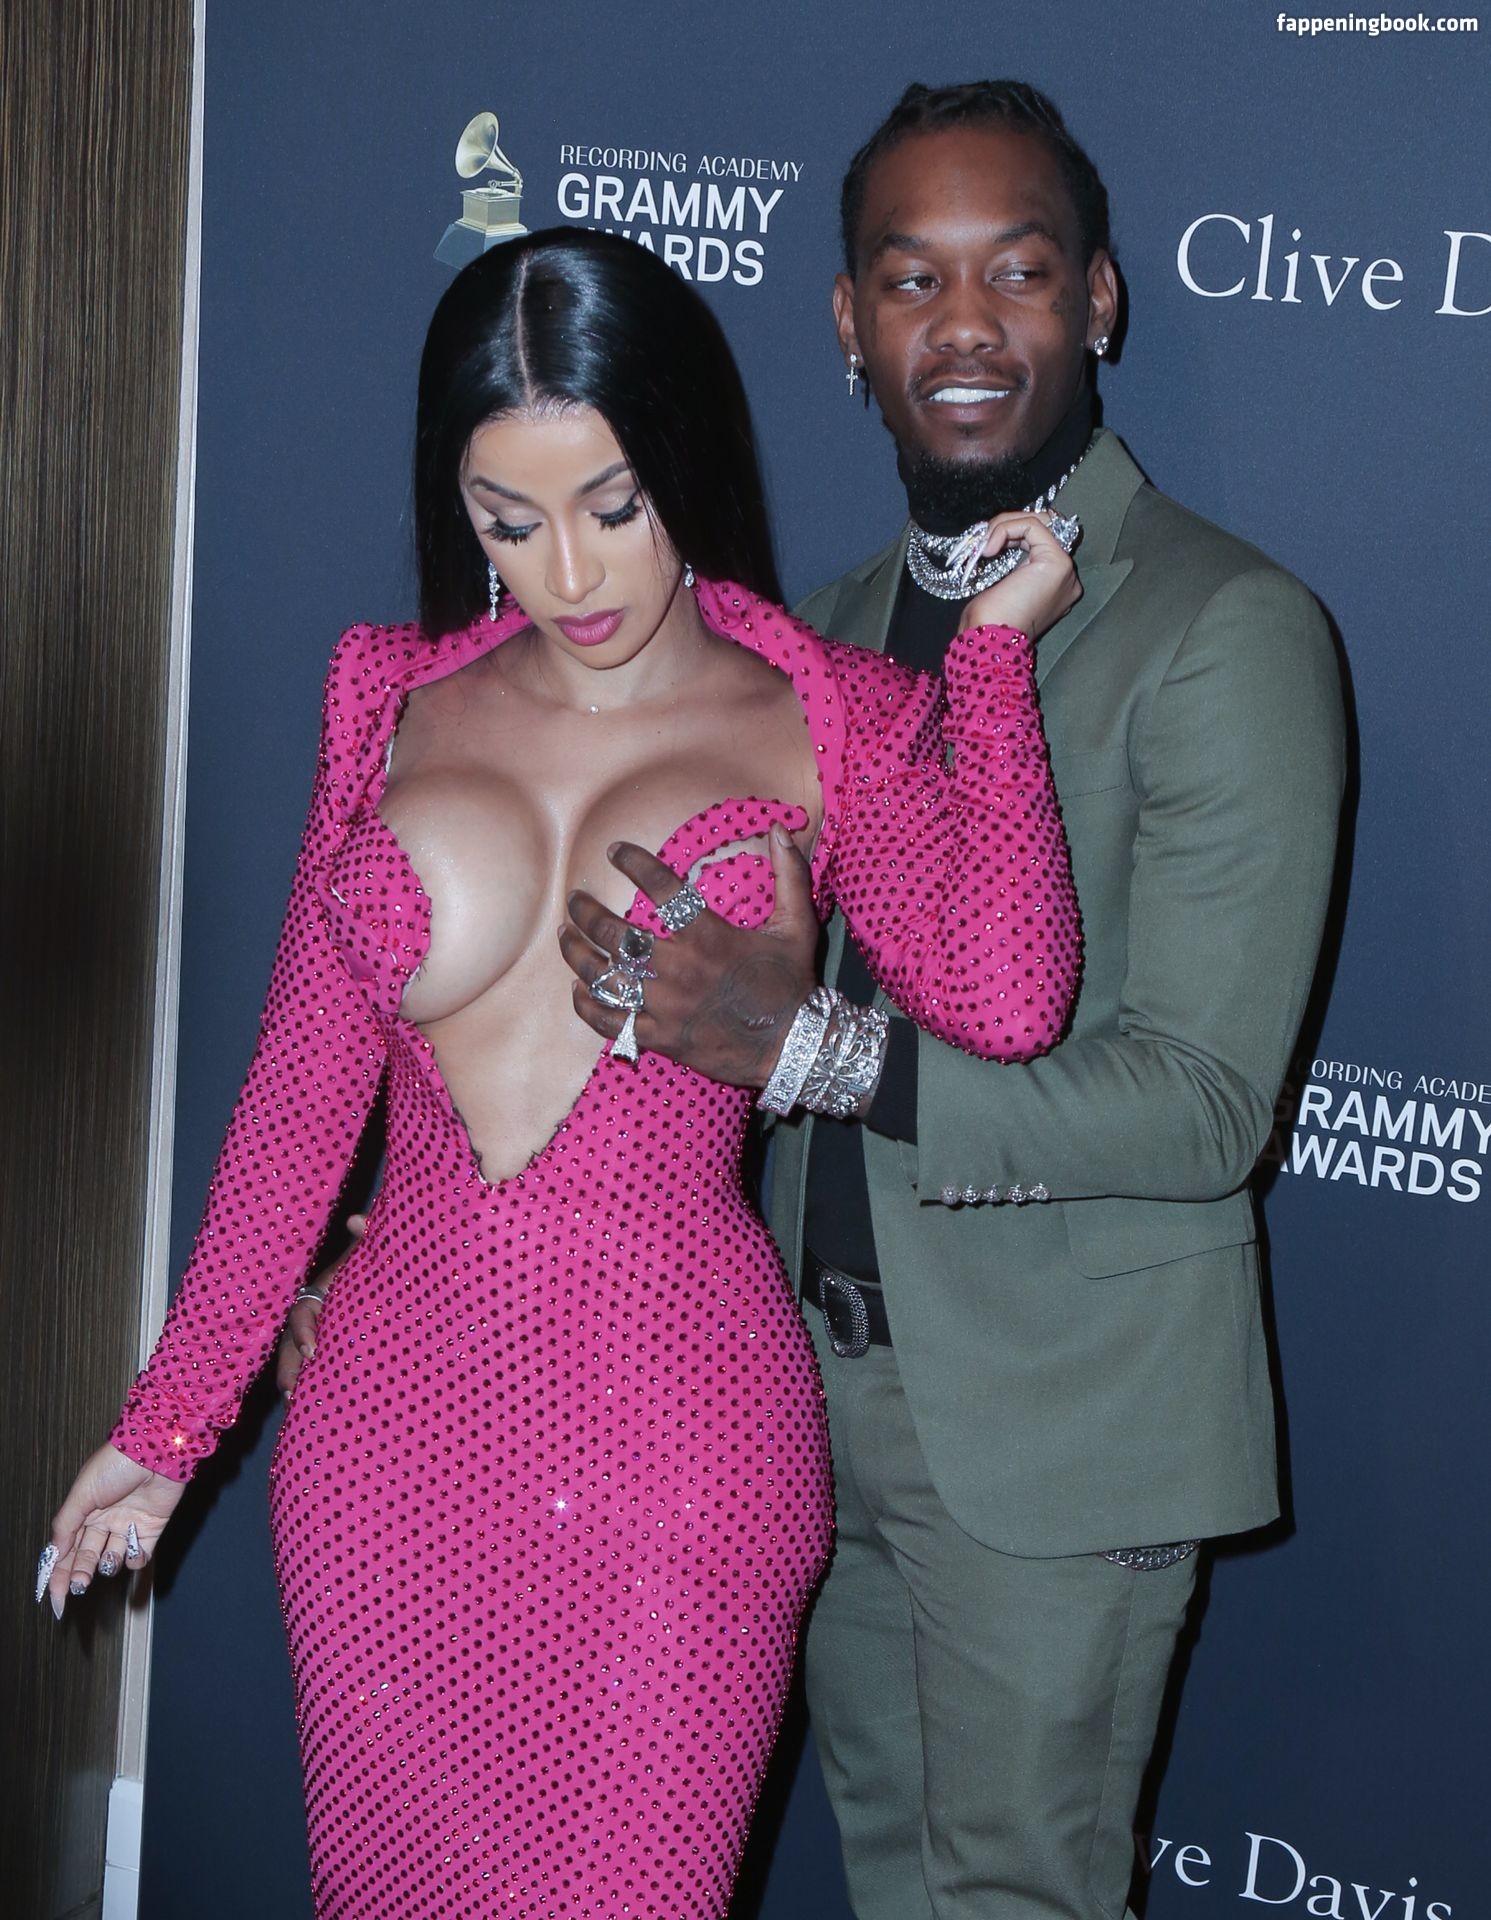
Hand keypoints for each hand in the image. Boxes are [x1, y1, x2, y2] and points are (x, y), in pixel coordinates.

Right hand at [41, 1443, 185, 1617]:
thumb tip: (54, 1553)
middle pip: (88, 1555)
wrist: (156, 1451)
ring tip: (109, 1559)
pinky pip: (140, 1553)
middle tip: (80, 1585)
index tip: (56, 1595)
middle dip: (81, 1573)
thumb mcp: (82, 1494)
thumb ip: (66, 1525)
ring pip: (112, 1557)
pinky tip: (133, 1551)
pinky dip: (135, 1558)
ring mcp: (128, 1524)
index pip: (67, 1548)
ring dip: (108, 1564)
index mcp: (84, 1511)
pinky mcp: (152, 1527)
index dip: (60, 1572)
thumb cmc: (115, 1465)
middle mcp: (105, 1519)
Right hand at [275, 1213, 365, 1398]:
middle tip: (293, 1391)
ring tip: (296, 1406)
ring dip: (294, 1380)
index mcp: (321, 1292)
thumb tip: (357, 1217)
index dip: (302, 1331)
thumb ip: (367, 1236)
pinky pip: (310, 1369)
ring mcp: (317, 1333)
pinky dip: (308, 1386)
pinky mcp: (327, 1349)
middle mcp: (313, 1314)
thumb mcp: (370, 1253)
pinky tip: (311, 1410)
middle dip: (289, 1366)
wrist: (387, 1279)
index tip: (313, 1350)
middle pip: (289, 1343)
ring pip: (294, 1359)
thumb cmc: (376, 1264)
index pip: (302, 1311)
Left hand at [558, 825, 817, 1087]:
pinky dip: (588, 1006)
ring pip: (605, 977)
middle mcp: (680, 969)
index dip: (633, 863)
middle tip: (574, 900)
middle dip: (586, 913)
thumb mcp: (798, 924)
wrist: (794, 1047)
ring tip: (566, 937)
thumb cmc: (792, 983)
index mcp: (708, 937)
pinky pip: (611, 1022)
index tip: (614, 851)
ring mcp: (666, 1006)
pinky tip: (578, 990)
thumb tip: (782, 828)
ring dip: (578, 955)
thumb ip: (789, 875)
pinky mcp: (660, 1037)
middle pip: (616, 935)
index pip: (662, 888)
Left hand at [959, 509, 1081, 640]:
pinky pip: (1032, 526)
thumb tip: (999, 540)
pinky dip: (1006, 528)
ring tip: (984, 545)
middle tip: (985, 541)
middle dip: (1010, 526)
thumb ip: (1011, 564)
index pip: (1041, 542)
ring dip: (1005, 525)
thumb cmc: (989, 623)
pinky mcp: (1056, 562)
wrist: (990, 641)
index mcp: (1055, 586)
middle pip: (1044, 528)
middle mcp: (1066, 578)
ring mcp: (1065, 570)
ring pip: (1039, 523)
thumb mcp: (1001, 586)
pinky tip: (989, 548)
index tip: (988, 545)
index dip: (1013, 534)